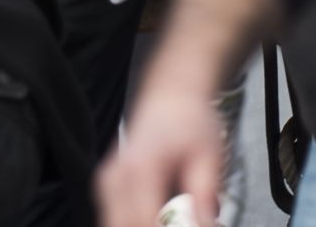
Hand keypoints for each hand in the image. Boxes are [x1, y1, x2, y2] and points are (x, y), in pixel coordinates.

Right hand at [94, 81, 231, 225]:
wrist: (170, 101)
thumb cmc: (190, 123)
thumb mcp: (208, 154)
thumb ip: (204, 193)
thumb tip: (205, 224)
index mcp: (141, 166)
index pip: (144, 219)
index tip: (193, 225)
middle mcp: (116, 176)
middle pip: (125, 225)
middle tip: (184, 222)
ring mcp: (107, 183)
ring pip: (117, 224)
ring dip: (145, 225)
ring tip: (176, 216)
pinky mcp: (107, 188)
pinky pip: (116, 218)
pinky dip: (138, 222)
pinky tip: (162, 214)